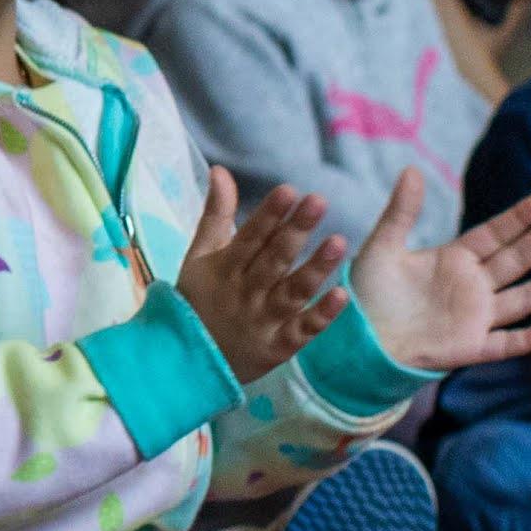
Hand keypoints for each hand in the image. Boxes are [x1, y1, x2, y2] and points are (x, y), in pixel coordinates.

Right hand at [178, 177, 344, 383]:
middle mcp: (246, 292)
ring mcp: (264, 321)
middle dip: (296, 231)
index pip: (250, 236)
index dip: (269, 214)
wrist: (188, 361)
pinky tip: (342, 296)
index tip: (289, 190)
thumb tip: (221, 170)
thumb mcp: (200, 255)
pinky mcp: (279, 346)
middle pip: (274, 260)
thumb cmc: (198, 299)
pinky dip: (321, 316)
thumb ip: (215, 214)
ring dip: (315, 269)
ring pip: (292, 293)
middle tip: (319, 201)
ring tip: (339, 242)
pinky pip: (303, 330)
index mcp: (226, 267)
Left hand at [348, 178, 530, 374]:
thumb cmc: (368, 293)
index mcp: (455, 259)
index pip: (495, 234)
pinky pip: (506, 344)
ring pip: (523, 298)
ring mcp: (476, 317)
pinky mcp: (470, 348)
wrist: (355, 338)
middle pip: (517, 259)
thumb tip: (411, 170)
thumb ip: (400, 213)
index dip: (519, 218)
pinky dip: (530, 339)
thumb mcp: (382, 248)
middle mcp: (473, 286)